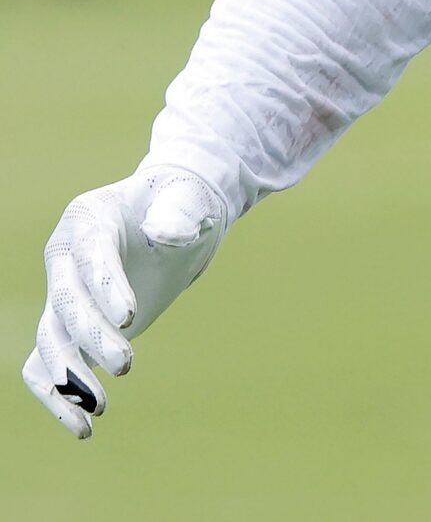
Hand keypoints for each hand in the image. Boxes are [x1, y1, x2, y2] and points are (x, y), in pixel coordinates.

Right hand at [23, 166, 229, 438]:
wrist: (175, 217)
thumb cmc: (181, 201)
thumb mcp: (188, 198)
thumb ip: (179, 213)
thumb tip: (167, 235)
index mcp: (86, 221)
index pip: (90, 258)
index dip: (105, 288)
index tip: (130, 318)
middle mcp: (64, 260)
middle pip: (65, 305)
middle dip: (91, 339)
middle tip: (128, 365)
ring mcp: (64, 296)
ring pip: (49, 344)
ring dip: (68, 380)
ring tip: (99, 410)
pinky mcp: (72, 328)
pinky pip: (47, 366)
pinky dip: (58, 397)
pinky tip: (84, 428)